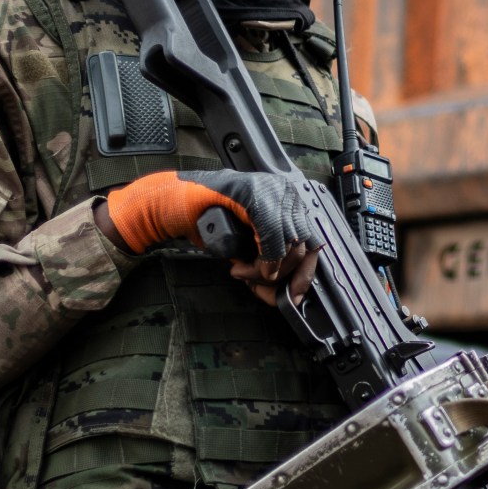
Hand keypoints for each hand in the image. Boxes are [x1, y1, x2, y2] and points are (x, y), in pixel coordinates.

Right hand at [105, 170, 325, 303]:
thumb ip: (271, 262)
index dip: (303, 275)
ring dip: (264, 272)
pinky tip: (241, 267)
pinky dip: (262, 261)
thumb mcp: (247, 245)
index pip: (313, 242)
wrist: (174, 204)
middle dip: (281, 278)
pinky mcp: (255, 196)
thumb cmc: (208, 222)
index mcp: (288, 202)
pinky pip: (273, 238)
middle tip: (255, 287)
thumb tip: (293, 292)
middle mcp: (285, 192)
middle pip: (303, 247)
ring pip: (289, 246)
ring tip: (240, 272)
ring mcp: (272, 191)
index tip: (293, 297)